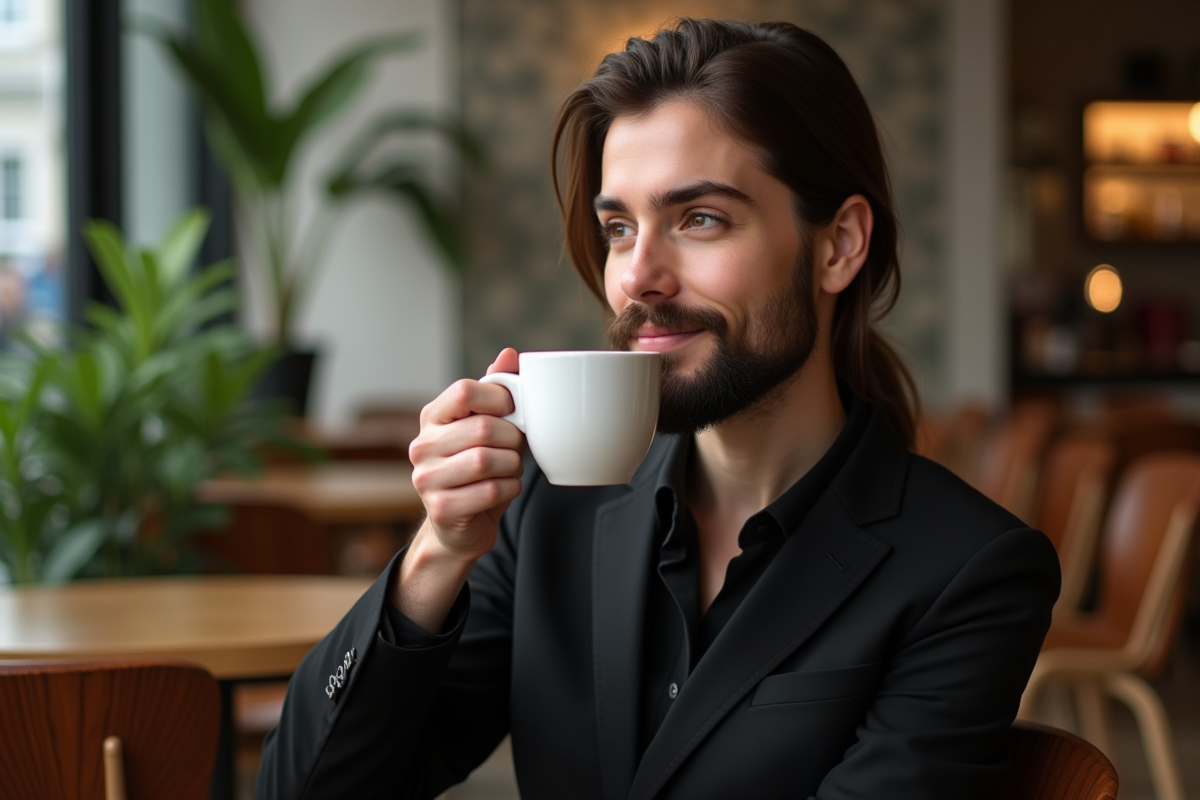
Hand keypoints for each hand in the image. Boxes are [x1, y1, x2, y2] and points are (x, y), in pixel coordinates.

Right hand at [407, 348, 524, 563]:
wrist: (461, 526)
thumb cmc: (479, 470)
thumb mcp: (488, 427)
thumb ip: (496, 392)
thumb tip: (509, 354)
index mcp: (432, 417)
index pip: (465, 391)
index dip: (499, 399)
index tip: (512, 412)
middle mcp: (422, 445)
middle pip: (482, 428)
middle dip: (512, 438)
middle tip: (516, 448)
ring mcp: (426, 479)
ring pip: (486, 460)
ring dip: (512, 465)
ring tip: (510, 468)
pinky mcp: (440, 509)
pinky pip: (490, 491)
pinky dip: (509, 488)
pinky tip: (505, 488)